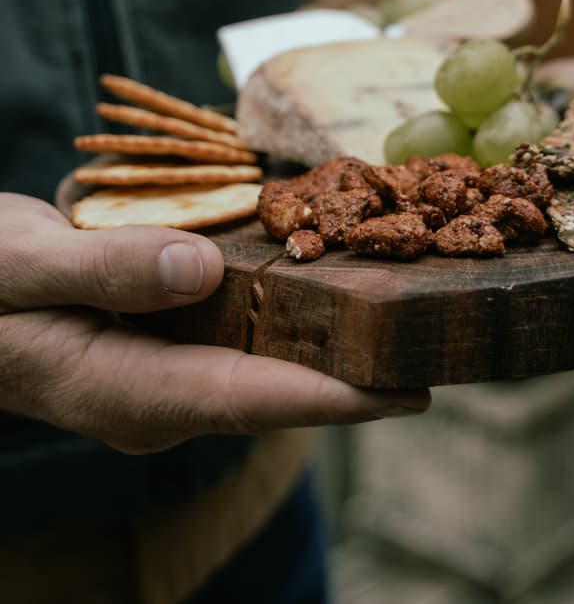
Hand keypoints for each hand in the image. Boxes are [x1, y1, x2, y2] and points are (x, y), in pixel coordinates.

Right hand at [0, 194, 429, 453]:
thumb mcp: (24, 265)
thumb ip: (106, 270)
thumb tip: (197, 270)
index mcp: (126, 389)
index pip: (247, 400)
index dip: (333, 401)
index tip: (408, 393)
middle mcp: (159, 392)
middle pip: (276, 391)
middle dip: (357, 376)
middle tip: (439, 343)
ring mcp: (166, 369)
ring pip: (268, 361)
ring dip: (337, 341)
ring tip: (411, 310)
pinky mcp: (170, 340)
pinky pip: (245, 330)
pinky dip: (294, 308)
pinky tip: (334, 275)